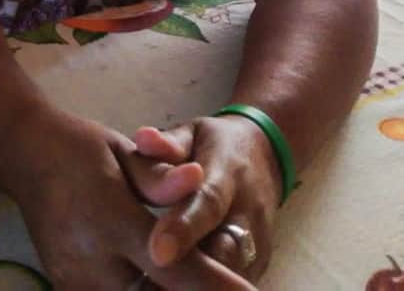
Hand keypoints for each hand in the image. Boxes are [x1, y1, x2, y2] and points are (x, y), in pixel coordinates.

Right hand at [9, 111, 257, 288]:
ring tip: (197, 279)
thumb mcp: (123, 152)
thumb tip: (199, 181)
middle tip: (226, 284)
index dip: (215, 284)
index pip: (175, 266)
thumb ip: (161, 178)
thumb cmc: (80, 147)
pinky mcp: (65, 287)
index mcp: (110, 222)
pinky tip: (154, 279)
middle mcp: (91, 262)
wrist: (26, 154)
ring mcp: (74, 281)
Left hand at [134, 116, 282, 282]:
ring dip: (196, 284)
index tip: (157, 251)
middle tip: (147, 281)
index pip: (208, 202)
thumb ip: (168, 141)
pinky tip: (171, 288)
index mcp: (228, 172)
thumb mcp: (192, 132)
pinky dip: (204, 288)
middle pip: (223, 252)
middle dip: (189, 272)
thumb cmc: (213, 144)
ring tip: (153, 288)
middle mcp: (248, 212)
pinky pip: (232, 284)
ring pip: (230, 277)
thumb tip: (143, 140)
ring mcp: (259, 243)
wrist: (264, 157)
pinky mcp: (259, 265)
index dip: (184, 227)